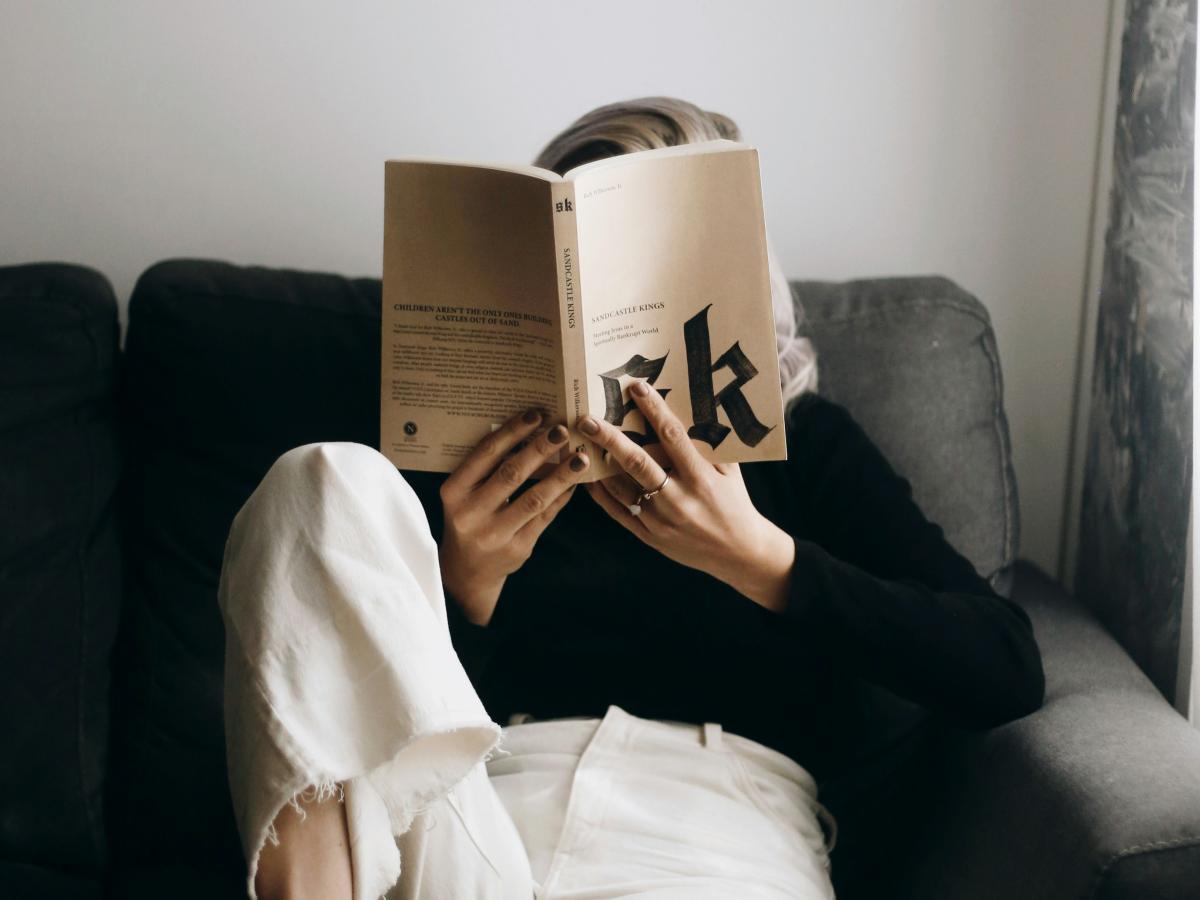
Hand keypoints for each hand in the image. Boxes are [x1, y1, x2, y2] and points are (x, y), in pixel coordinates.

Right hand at [440, 409, 589, 624]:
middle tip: (562, 429)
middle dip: (540, 449)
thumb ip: (487, 468)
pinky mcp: (517, 549)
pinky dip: (562, 497)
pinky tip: (574, 483)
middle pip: (512, 474)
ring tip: (580, 458)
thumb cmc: (468, 518)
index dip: (513, 432)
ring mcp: (494, 534)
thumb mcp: (464, 493)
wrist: (466, 571)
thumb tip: (529, 431)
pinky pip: (545, 517)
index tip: (536, 414)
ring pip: (534, 498)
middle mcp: (470, 514)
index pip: (485, 455)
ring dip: (561, 475)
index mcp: (454, 492)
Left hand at [580, 382, 794, 611]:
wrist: (738, 553)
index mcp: (701, 478)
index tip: (636, 388)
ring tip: (580, 444)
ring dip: (599, 465)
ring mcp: (661, 520)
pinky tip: (588, 476)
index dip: (654, 410)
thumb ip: (709, 445)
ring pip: (621, 488)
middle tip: (587, 419)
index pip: (673, 437)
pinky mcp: (650, 536)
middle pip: (637, 462)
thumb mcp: (730, 472)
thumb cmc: (735, 503)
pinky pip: (618, 512)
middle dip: (609, 438)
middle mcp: (679, 499)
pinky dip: (601, 493)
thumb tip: (689, 409)